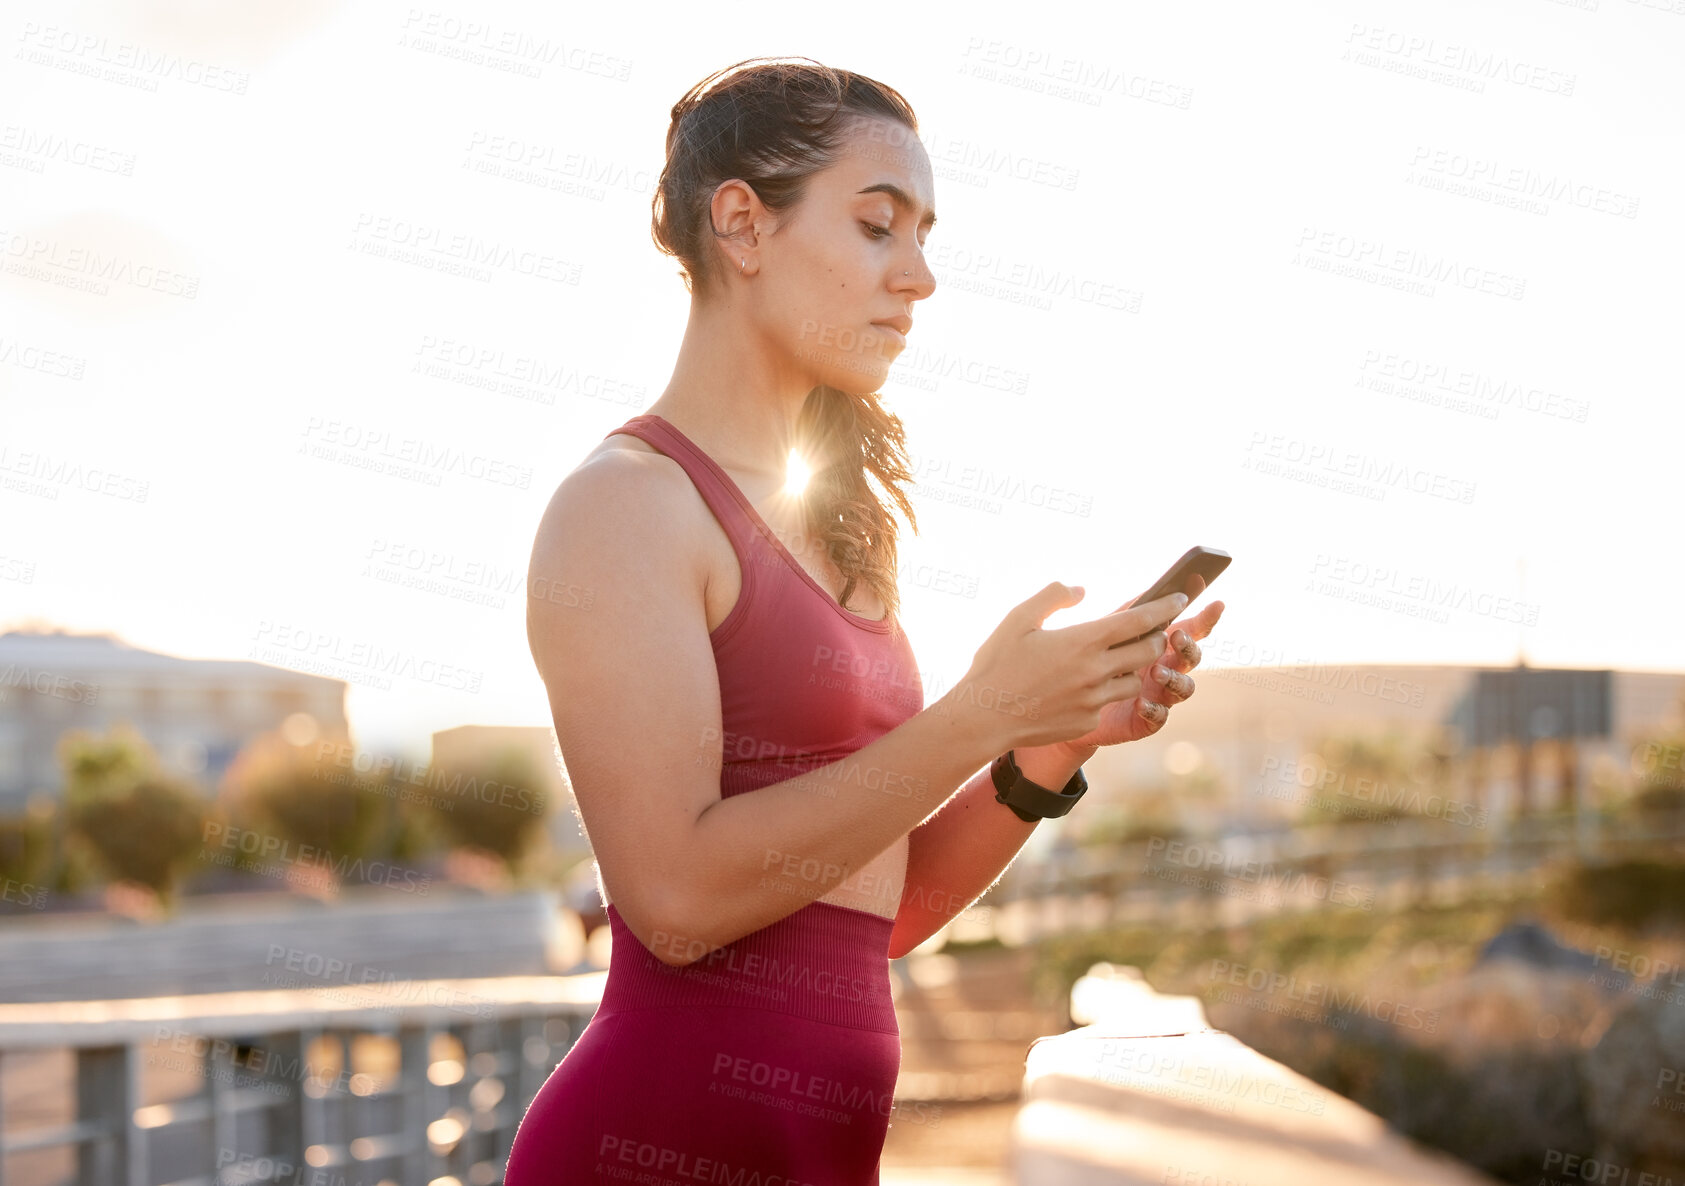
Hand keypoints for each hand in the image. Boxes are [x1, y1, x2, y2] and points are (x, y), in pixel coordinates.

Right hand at [939, 582, 1185, 753]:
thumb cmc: (997, 664)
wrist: (984, 718)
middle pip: (1148, 649)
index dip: (1165, 606)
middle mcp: (1096, 671)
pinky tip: (1080, 688)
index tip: (1181, 597)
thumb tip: (1081, 591)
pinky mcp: (1088, 722)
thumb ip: (1053, 597)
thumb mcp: (1018, 618)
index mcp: (1083, 640)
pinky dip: (1103, 691)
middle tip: (1150, 628)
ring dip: (1132, 666)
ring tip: (1116, 658)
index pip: (1140, 619)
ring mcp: (1095, 700)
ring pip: (1133, 678)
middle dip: (1156, 636)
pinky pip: (1108, 702)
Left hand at [1043, 599, 1222, 753]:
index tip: (1216, 604)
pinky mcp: (1145, 720)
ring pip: (1184, 688)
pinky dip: (1154, 709)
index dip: (1206, 618)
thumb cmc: (1092, 660)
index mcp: (1160, 645)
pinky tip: (1141, 703)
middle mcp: (1166, 669)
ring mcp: (1159, 695)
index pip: (1191, 629)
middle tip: (1175, 637)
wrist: (1069, 702)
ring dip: (1175, 678)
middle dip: (1188, 647)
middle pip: (1191, 658)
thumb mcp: (1108, 632)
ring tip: (1156, 672)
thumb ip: (1130, 612)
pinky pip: (1160, 717)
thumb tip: (1151, 590)